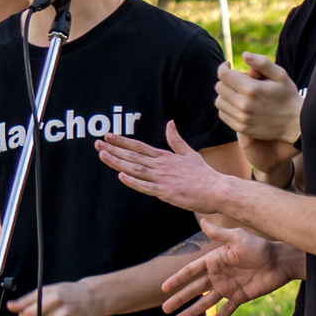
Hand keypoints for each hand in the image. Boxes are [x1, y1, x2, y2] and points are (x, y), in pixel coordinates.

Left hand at [9, 279, 106, 315]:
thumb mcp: (47, 290)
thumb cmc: (69, 293)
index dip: (25, 314)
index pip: (28, 314)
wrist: (93, 299)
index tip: (29, 311)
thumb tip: (10, 306)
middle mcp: (62, 313)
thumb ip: (26, 300)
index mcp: (55, 299)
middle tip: (51, 310)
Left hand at [97, 121, 232, 213]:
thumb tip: (170, 123)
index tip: (108, 136)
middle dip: (114, 149)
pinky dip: (134, 181)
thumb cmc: (204, 175)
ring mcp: (163, 178)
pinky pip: (147, 186)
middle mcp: (161, 165)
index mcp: (165, 157)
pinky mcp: (167, 192)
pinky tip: (121, 176)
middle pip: (133, 156)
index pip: (139, 146)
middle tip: (97, 144)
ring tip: (102, 155)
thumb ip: (176, 140)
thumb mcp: (189, 153)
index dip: (122, 141)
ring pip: (135, 169)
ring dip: (118, 162)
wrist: (218, 189)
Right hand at [161, 222, 291, 315]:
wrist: (280, 261)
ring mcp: (228, 287)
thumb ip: (219, 233)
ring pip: (206, 302)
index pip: (191, 271)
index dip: (177, 279)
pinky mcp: (240, 297)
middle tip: (165, 309)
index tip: (164, 287)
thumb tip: (203, 220)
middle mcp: (219, 275)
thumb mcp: (237, 238)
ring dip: (192, 311)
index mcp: (215, 261)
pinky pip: (226, 310)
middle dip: (179, 299)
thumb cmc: (259, 246)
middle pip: (194, 289)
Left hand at [216, 54, 300, 143]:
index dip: (224, 67)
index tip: (230, 66)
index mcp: (251, 88)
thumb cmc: (287, 96)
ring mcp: (241, 118)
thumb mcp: (280, 75)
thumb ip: (262, 63)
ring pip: (219, 101)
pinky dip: (227, 107)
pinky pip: (223, 114)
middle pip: (219, 87)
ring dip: (225, 94)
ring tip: (237, 92)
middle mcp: (243, 104)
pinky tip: (237, 104)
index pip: (223, 74)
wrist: (295, 124)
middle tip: (238, 80)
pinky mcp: (241, 128)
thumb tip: (243, 54)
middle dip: (226, 80)